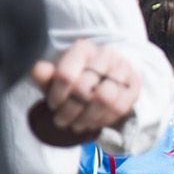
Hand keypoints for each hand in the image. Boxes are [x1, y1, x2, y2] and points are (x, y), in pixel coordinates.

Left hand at [27, 40, 141, 146]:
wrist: (101, 80)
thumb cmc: (73, 80)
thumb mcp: (53, 78)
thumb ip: (43, 75)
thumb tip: (39, 70)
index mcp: (82, 49)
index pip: (66, 75)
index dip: (57, 95)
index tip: (52, 105)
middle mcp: (106, 54)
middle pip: (84, 89)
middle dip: (70, 111)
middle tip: (62, 121)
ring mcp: (123, 68)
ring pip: (105, 99)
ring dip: (87, 117)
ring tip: (76, 124)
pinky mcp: (134, 83)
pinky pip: (120, 107)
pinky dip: (103, 120)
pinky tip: (92, 122)